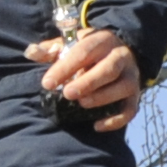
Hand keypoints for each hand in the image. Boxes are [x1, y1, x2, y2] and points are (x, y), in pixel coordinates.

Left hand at [27, 27, 142, 129]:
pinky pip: (130, 109)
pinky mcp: (135, 94)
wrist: (118, 52)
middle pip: (108, 69)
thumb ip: (49, 49)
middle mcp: (120, 56)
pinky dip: (116, 120)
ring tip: (82, 104)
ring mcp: (131, 76)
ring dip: (102, 98)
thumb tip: (31, 52)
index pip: (84, 52)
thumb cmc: (86, 51)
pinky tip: (97, 125)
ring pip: (122, 87)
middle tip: (68, 94)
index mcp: (102, 40)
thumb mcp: (69, 44)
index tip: (48, 83)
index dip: (65, 67)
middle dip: (88, 82)